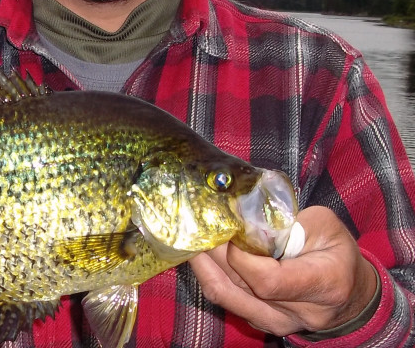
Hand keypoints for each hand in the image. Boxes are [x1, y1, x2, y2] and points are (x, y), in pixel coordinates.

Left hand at [189, 206, 377, 336]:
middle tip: (198, 225)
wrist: (351, 293)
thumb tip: (245, 219)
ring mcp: (279, 323)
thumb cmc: (337, 252)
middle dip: (214, 254)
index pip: (268, 282)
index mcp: (323, 285)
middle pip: (240, 287)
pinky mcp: (263, 323)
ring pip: (227, 297)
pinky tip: (202, 255)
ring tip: (191, 239)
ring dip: (204, 266)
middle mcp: (300, 312)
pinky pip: (228, 301)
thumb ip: (286, 222)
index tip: (231, 230)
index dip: (241, 257)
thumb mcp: (325, 225)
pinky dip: (211, 276)